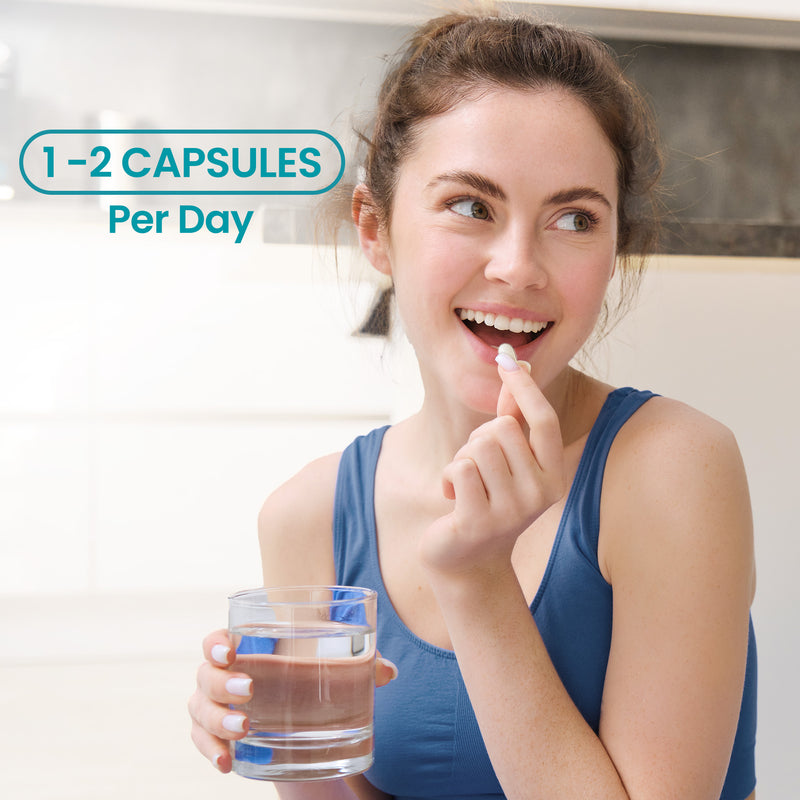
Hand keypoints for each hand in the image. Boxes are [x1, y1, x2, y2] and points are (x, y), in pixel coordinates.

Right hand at [188, 630, 398, 772]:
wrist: (302, 719)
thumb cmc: (312, 679)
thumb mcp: (336, 670)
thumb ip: (361, 665)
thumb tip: (387, 672)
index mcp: (247, 649)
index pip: (218, 640)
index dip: (216, 643)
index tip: (231, 651)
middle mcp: (224, 676)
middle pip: (205, 675)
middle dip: (221, 684)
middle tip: (249, 691)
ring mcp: (217, 707)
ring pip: (199, 709)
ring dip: (217, 720)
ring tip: (244, 729)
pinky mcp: (219, 736)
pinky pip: (202, 743)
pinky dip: (211, 751)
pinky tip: (228, 762)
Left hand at [419, 359, 564, 576]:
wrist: (469, 560)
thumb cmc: (489, 500)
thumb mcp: (507, 460)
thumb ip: (514, 416)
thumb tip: (515, 365)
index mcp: (554, 476)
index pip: (545, 420)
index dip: (525, 387)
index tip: (508, 360)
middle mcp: (540, 494)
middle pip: (503, 429)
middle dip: (479, 439)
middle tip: (477, 467)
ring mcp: (511, 510)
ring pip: (478, 446)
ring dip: (462, 459)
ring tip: (467, 485)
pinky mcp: (479, 521)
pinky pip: (459, 468)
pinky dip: (449, 477)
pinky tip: (455, 499)